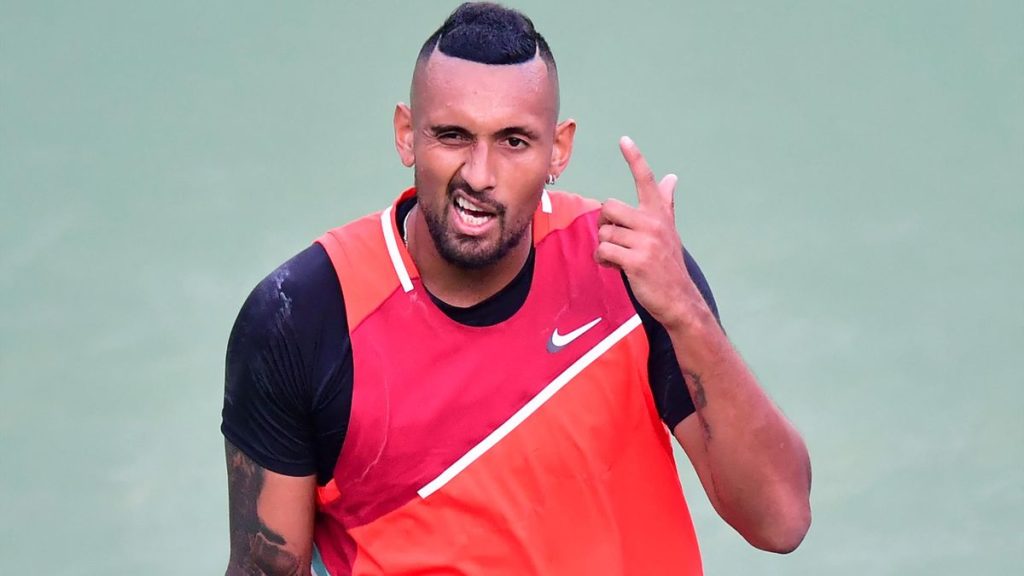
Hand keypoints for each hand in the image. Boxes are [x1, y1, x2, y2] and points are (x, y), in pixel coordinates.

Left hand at [594, 136, 703, 329]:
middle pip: (609, 207)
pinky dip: (603, 260)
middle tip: (616, 240)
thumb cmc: (668, 264)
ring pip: (604, 232)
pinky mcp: (636, 260)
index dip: (635, 158)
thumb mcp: (670, 231)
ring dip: (605, 247)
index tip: (624, 139)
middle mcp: (654, 223)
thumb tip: (671, 177)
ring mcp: (646, 241)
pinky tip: (614, 267)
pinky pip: (603, 251)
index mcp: (660, 214)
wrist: (679, 299)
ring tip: (619, 258)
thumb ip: (666, 203)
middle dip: (606, 224)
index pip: (646, 180)